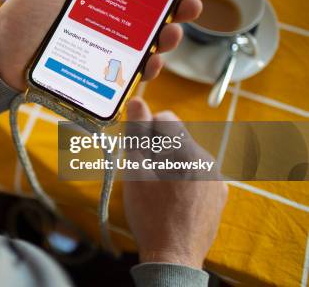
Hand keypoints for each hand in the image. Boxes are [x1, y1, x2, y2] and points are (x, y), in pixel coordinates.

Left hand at [0, 0, 208, 90]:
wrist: (1, 57)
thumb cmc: (23, 15)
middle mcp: (106, 20)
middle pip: (153, 15)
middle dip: (180, 8)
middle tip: (192, 4)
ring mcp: (104, 47)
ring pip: (148, 43)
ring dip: (170, 37)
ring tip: (172, 32)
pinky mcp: (98, 72)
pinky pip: (129, 71)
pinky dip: (146, 69)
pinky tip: (152, 62)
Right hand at [123, 97, 227, 268]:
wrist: (173, 256)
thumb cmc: (149, 213)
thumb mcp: (136, 171)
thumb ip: (138, 133)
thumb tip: (138, 100)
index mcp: (186, 150)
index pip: (166, 118)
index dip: (147, 129)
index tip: (138, 150)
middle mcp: (207, 159)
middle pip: (177, 138)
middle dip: (158, 148)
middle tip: (144, 173)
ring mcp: (217, 179)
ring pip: (187, 157)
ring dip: (171, 164)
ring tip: (158, 190)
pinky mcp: (219, 195)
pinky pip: (199, 175)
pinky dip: (185, 180)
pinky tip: (173, 200)